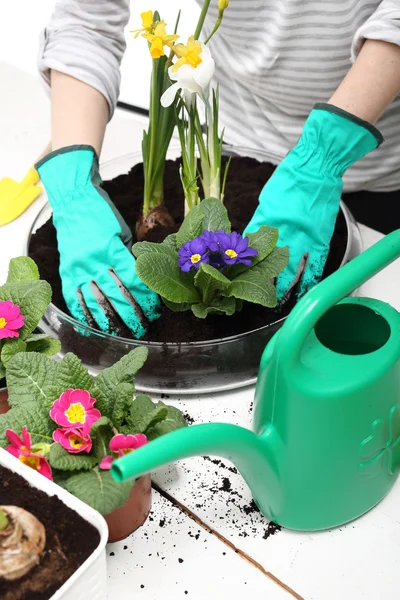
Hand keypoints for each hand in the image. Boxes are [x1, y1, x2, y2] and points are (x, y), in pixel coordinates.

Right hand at [36, 146, 159, 337]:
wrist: (73, 201)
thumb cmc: (102, 214)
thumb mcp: (123, 232)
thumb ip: (129, 257)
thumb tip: (140, 282)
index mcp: (111, 248)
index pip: (132, 279)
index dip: (145, 298)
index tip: (155, 311)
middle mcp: (93, 260)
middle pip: (115, 294)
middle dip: (131, 314)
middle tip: (143, 328)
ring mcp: (78, 267)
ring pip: (95, 301)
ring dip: (111, 321)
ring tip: (124, 334)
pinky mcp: (66, 271)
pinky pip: (74, 299)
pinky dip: (83, 316)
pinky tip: (93, 329)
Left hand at [244, 104, 381, 300]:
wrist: (317, 166)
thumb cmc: (290, 179)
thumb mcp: (266, 201)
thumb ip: (259, 223)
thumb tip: (251, 241)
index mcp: (267, 224)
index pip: (254, 254)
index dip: (248, 271)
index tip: (242, 282)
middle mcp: (284, 234)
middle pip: (272, 267)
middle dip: (266, 285)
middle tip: (261, 298)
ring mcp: (304, 238)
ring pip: (293, 270)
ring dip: (287, 287)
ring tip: (281, 301)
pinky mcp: (321, 238)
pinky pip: (315, 264)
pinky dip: (310, 278)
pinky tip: (305, 289)